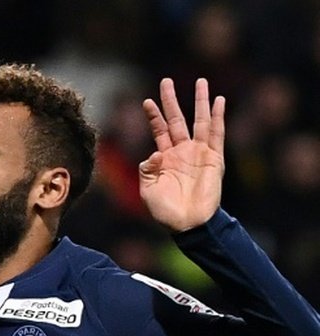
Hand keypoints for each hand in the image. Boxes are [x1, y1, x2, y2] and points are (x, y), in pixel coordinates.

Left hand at [139, 77, 224, 232]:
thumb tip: (154, 153)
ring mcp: (199, 153)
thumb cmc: (166, 211)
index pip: (159, 130)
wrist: (188, 224)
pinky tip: (219, 101)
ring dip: (200, 102)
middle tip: (166, 81)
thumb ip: (147, 170)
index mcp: (165, 158)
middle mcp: (182, 151)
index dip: (154, 115)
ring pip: (200, 121)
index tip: (147, 101)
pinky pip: (217, 134)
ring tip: (201, 81)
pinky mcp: (214, 158)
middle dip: (171, 101)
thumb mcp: (147, 191)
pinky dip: (218, 117)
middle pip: (177, 119)